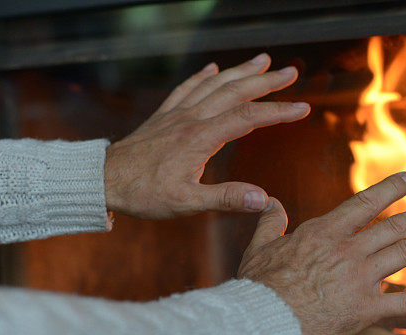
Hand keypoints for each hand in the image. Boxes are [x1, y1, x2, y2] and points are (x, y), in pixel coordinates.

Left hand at [103, 53, 309, 219]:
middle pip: (234, 92)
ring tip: (263, 60)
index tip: (302, 108)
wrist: (103, 180)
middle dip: (265, 81)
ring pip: (214, 84)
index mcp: (200, 138)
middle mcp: (190, 119)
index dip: (277, 112)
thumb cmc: (144, 194)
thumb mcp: (187, 203)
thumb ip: (226, 199)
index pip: (248, 118)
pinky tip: (213, 68)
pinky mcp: (163, 116)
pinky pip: (187, 88)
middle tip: (291, 72)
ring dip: (240, 71)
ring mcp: (176, 114)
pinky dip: (203, 76)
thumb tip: (263, 199)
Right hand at [238, 172, 405, 334]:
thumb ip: (270, 223)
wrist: (263, 323)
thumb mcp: (259, 248)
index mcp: (324, 232)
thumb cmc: (258, 288)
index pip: (365, 204)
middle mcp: (349, 250)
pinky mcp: (367, 308)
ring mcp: (361, 278)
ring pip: (405, 255)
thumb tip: (271, 203)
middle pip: (394, 227)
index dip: (390, 189)